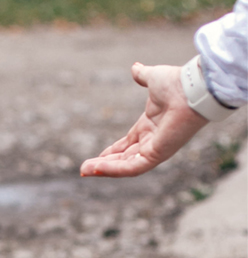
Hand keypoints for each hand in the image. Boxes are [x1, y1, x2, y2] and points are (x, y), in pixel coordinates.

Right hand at [80, 62, 208, 177]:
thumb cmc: (178, 82)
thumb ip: (142, 76)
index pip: (128, 144)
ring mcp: (156, 148)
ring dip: (104, 169)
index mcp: (151, 125)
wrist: (193, 87)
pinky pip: (132, 167)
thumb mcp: (153, 78)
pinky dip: (114, 170)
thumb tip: (135, 67)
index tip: (97, 157)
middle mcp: (153, 139)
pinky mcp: (157, 154)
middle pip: (124, 158)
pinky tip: (96, 168)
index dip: (112, 151)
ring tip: (84, 171)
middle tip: (84, 169)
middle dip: (104, 164)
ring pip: (126, 165)